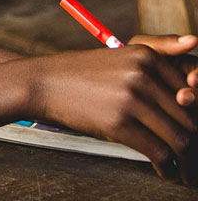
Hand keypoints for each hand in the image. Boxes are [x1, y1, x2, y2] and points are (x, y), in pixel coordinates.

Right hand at [27, 44, 196, 179]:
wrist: (42, 83)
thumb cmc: (82, 74)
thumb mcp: (121, 57)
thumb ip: (158, 59)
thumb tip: (193, 63)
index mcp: (147, 55)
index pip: (192, 92)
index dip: (193, 115)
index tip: (191, 131)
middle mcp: (142, 74)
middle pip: (189, 117)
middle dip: (190, 140)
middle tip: (189, 156)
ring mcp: (130, 98)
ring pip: (178, 137)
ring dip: (183, 158)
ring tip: (181, 168)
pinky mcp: (118, 123)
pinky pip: (159, 151)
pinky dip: (167, 167)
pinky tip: (164, 171)